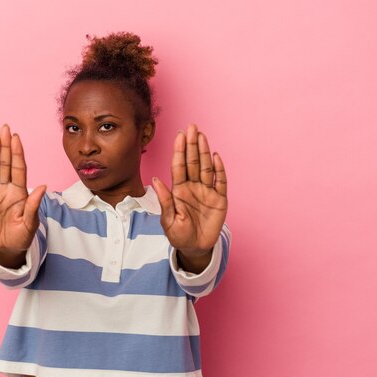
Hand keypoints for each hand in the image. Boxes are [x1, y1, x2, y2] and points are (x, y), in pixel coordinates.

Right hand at [0, 125, 45, 263]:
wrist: (7, 248)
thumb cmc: (22, 235)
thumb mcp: (30, 223)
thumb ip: (33, 205)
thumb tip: (43, 186)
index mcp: (19, 192)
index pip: (18, 168)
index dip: (17, 153)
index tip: (17, 138)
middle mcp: (5, 188)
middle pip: (5, 164)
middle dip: (5, 146)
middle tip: (5, 128)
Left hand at [152, 124, 226, 270]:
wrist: (195, 248)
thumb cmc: (179, 235)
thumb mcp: (169, 221)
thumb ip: (165, 201)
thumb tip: (155, 180)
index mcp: (179, 190)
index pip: (179, 167)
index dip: (179, 151)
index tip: (179, 136)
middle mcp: (193, 187)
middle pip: (193, 162)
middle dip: (192, 145)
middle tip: (192, 127)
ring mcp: (207, 192)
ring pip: (206, 168)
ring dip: (204, 152)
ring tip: (202, 136)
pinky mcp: (219, 199)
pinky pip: (220, 182)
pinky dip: (219, 169)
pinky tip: (215, 156)